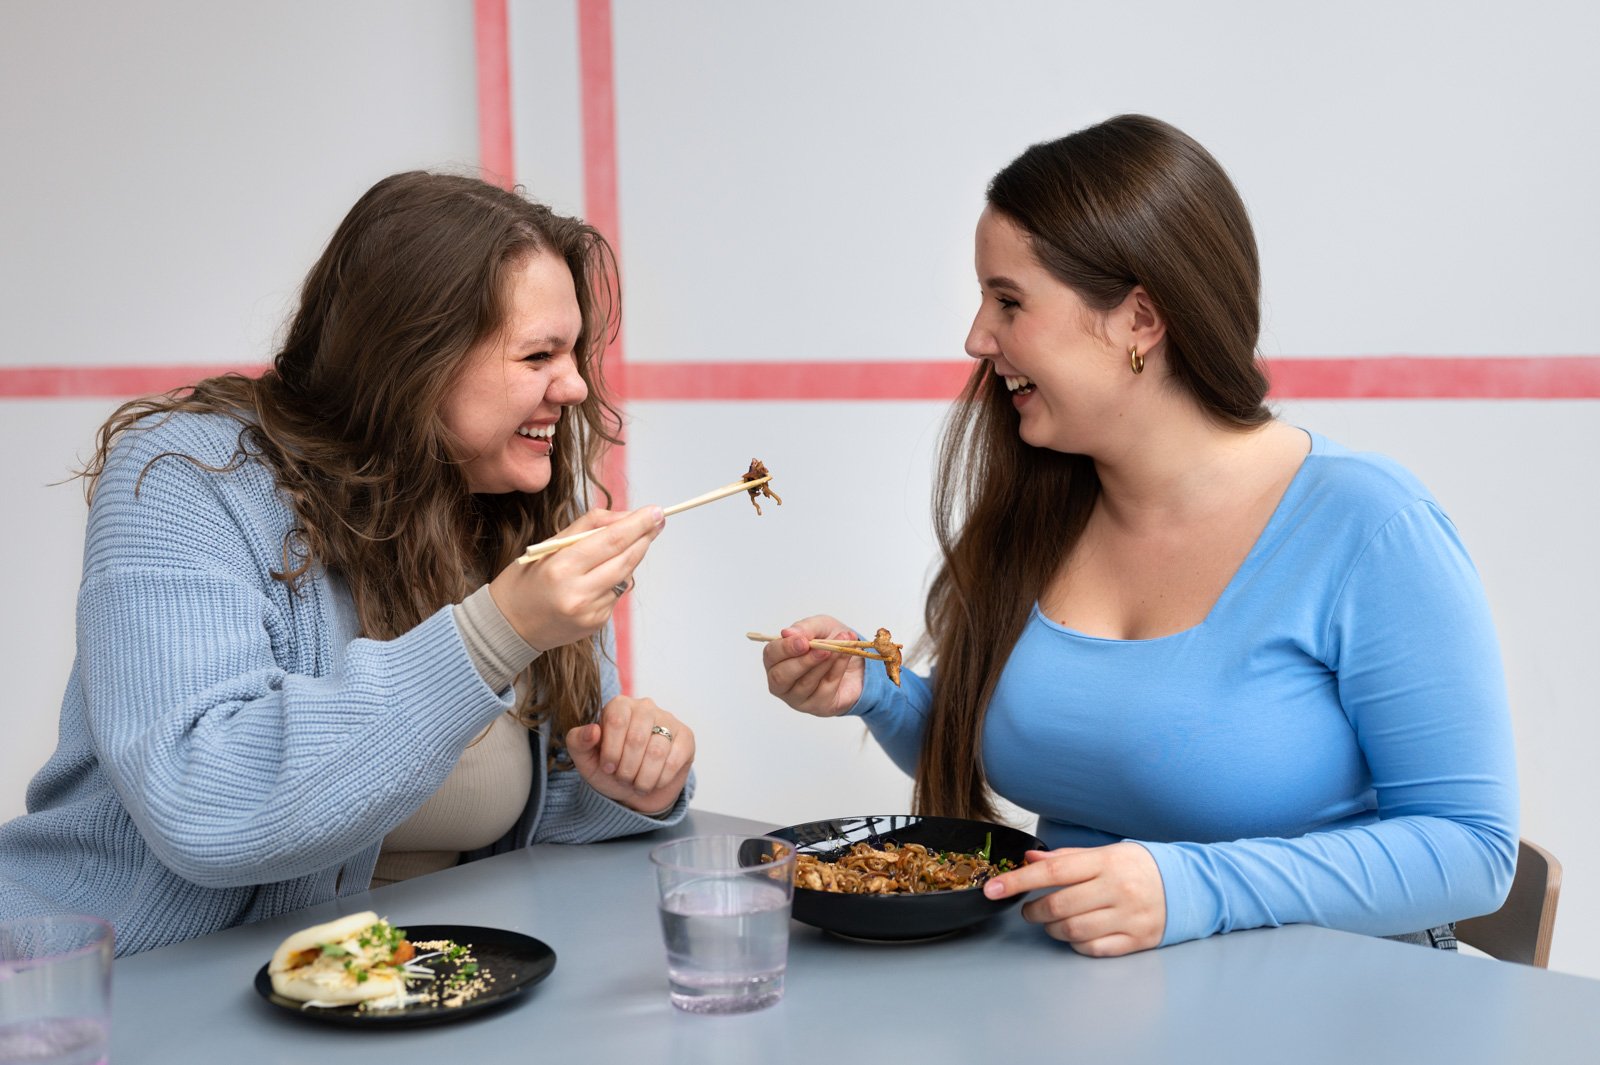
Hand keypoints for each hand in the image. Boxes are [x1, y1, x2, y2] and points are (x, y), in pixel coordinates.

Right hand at [488, 506, 663, 651]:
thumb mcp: (547, 545)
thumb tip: (626, 517)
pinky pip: (616, 594)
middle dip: (645, 537)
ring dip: (632, 557)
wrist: (509, 626)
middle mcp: (578, 593)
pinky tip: (601, 575)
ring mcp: (589, 612)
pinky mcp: (595, 624)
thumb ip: (587, 527)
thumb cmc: (526, 579)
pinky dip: (615, 579)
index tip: (657, 511)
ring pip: (625, 577)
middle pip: (625, 560)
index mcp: (560, 568)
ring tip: (629, 543)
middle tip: (657, 521)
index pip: (611, 541)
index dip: (638, 525)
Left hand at [565, 695, 692, 814]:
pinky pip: (674, 760)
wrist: (636, 790)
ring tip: (637, 784)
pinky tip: (654, 781)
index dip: (611, 751)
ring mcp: (668, 720)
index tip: (607, 768)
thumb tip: (593, 730)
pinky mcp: (686, 737)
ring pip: (657, 751)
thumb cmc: (610, 770)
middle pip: (637, 738)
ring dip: (643, 777)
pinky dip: (660, 779)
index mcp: (619, 705)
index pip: (616, 721)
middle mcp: (645, 707)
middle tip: (623, 779)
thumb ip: (578, 742)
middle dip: (627, 768)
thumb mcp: (586, 760)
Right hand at [759, 615, 863, 717]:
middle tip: (823, 649)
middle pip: (782, 677)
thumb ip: (805, 628)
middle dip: (803, 662)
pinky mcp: (818, 706)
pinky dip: (837, 669)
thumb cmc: (829, 641)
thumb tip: (787, 632)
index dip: (785, 648)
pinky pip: (826, 689)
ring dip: (825, 664)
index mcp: (776, 659)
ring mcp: (798, 698)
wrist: (856, 658)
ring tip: (839, 648)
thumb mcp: (820, 627)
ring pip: (806, 683)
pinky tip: (845, 656)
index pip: (771, 655)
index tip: (803, 641)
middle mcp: (782, 682)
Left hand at [982, 842, 1166, 955]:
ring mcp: (1129, 916)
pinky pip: (1094, 948)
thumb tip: (1029, 858)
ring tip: (1052, 921)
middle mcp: (1118, 889)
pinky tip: (1076, 934)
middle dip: (1034, 910)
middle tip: (1030, 909)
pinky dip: (1076, 944)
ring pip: (1074, 930)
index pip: (1052, 871)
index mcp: (1106, 862)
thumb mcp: (1106, 852)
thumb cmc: (1140, 867)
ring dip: (1052, 928)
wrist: (1188, 886)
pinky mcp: (1137, 940)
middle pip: (1059, 905)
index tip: (993, 889)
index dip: (1018, 881)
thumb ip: (1066, 857)